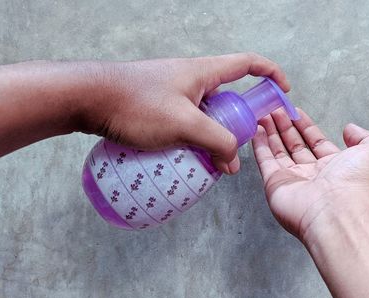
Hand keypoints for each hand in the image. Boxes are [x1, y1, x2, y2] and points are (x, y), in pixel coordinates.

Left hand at [81, 53, 289, 173]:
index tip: (282, 91)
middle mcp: (190, 78)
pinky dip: (190, 139)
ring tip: (206, 162)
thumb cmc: (135, 104)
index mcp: (204, 72)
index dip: (270, 74)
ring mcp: (172, 92)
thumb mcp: (183, 125)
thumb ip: (216, 142)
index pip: (247, 64)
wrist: (86, 97)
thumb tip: (233, 162)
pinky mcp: (156, 106)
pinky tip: (182, 159)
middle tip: (233, 148)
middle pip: (226, 98)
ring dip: (210, 137)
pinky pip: (184, 122)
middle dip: (236, 124)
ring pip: (204, 115)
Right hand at [252, 108, 368, 239]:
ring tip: (263, 113)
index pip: (316, 141)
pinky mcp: (275, 185)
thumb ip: (364, 136)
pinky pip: (265, 161)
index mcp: (335, 167)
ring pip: (278, 152)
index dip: (305, 125)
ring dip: (271, 132)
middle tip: (275, 109)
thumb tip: (349, 128)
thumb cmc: (358, 182)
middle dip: (285, 126)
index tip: (294, 110)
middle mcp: (313, 174)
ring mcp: (292, 180)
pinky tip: (256, 128)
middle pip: (295, 145)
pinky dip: (259, 145)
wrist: (339, 210)